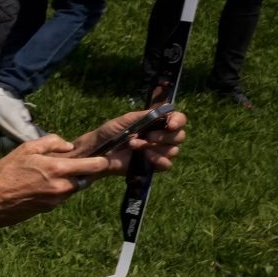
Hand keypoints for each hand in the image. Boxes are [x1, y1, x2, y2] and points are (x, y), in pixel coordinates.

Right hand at [0, 134, 119, 223]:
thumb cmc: (7, 171)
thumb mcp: (27, 148)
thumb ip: (52, 142)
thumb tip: (68, 146)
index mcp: (59, 169)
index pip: (95, 165)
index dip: (102, 160)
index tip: (101, 156)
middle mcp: (63, 187)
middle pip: (86, 178)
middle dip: (81, 171)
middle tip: (68, 165)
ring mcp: (57, 200)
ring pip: (73, 188)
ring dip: (68, 181)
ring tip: (49, 175)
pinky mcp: (49, 209)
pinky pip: (61, 197)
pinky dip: (57, 190)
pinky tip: (40, 186)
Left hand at [68, 106, 187, 173]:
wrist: (97, 151)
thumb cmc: (109, 133)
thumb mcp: (125, 120)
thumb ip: (144, 115)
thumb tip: (163, 111)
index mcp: (157, 123)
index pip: (178, 120)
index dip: (178, 121)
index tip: (170, 125)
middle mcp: (161, 136)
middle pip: (180, 136)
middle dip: (165, 136)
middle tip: (148, 136)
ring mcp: (158, 151)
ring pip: (174, 150)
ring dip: (156, 147)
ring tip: (135, 146)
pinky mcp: (153, 165)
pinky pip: (167, 164)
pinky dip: (159, 160)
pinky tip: (146, 157)